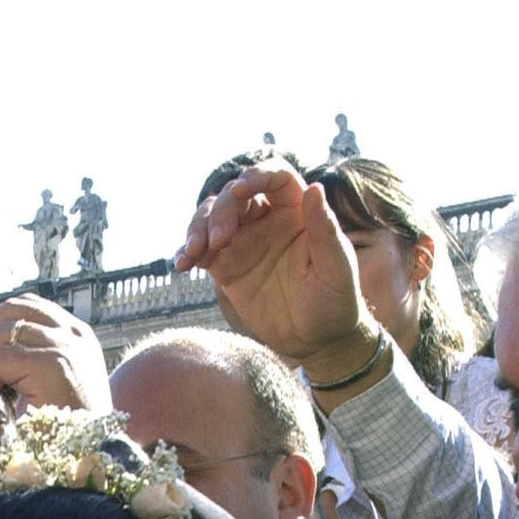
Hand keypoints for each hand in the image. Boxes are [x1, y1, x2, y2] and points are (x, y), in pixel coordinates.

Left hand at [0, 295, 110, 414]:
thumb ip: (31, 353)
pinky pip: (1, 359)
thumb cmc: (65, 425)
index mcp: (78, 335)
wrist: (87, 454)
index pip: (30, 305)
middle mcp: (75, 335)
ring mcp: (67, 348)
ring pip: (3, 333)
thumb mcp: (51, 380)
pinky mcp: (53, 366)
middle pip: (13, 310)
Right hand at [174, 164, 385, 385]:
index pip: (275, 177)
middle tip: (218, 241)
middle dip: (220, 212)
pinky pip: (201, 251)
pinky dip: (187, 252)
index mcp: (297, 211)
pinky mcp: (226, 266)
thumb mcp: (336, 267)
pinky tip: (182, 264)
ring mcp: (243, 241)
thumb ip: (324, 230)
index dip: (256, 177)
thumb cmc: (335, 302)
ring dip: (198, 228)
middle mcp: (267, 219)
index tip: (239, 192)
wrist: (315, 341)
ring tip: (194, 253)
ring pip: (211, 217)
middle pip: (234, 195)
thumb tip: (315, 188)